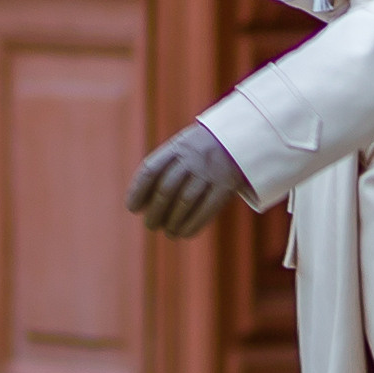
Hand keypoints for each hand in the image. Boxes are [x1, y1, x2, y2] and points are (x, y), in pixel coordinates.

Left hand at [127, 124, 246, 237]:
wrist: (241, 139)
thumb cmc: (202, 150)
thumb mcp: (183, 148)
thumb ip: (164, 170)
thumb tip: (143, 205)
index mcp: (177, 147)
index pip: (150, 169)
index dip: (138, 191)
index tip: (132, 208)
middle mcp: (192, 157)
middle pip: (166, 189)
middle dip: (155, 212)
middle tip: (151, 225)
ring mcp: (210, 171)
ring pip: (184, 202)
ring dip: (172, 222)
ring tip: (169, 232)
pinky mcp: (226, 185)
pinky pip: (206, 209)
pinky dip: (192, 225)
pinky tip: (184, 233)